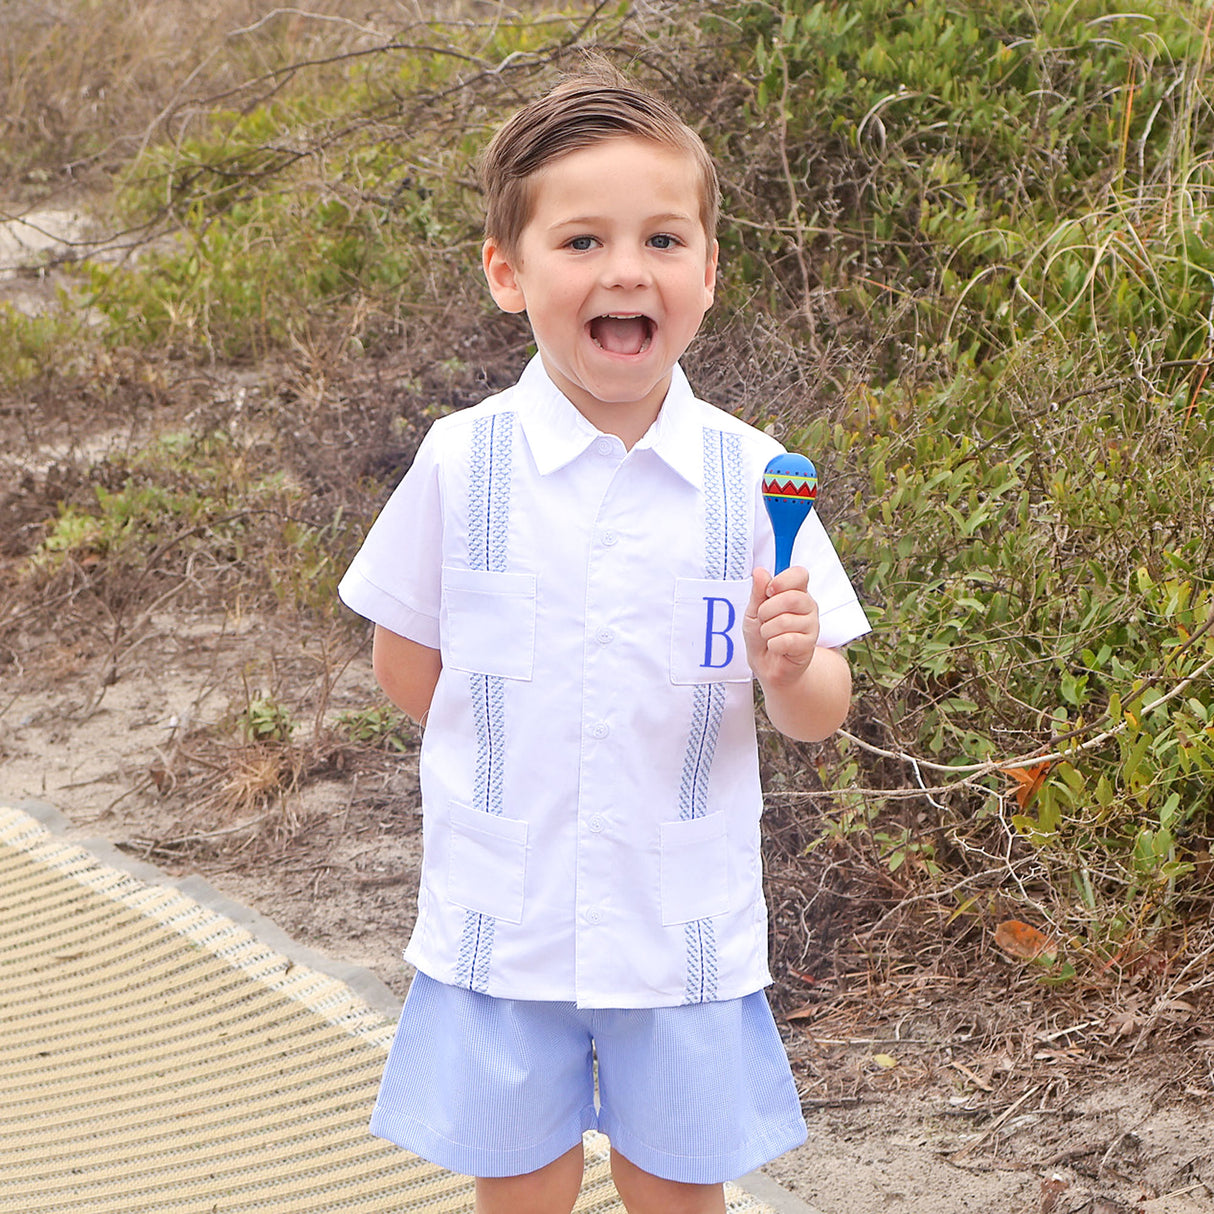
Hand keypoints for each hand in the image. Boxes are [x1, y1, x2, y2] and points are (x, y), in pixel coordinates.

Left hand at [743, 566, 820, 687]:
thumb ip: (758, 592)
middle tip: (764, 620)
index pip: (800, 574)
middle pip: (791, 598)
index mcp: (796, 592)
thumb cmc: (762, 635)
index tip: (769, 591)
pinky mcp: (809, 645)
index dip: (782, 580)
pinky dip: (773, 645)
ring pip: (785, 621)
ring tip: (769, 635)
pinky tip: (776, 647)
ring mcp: (811, 625)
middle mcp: (808, 606)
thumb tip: (760, 572)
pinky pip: (787, 640)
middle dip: (767, 611)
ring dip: (767, 631)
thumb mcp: (754, 611)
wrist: (766, 665)